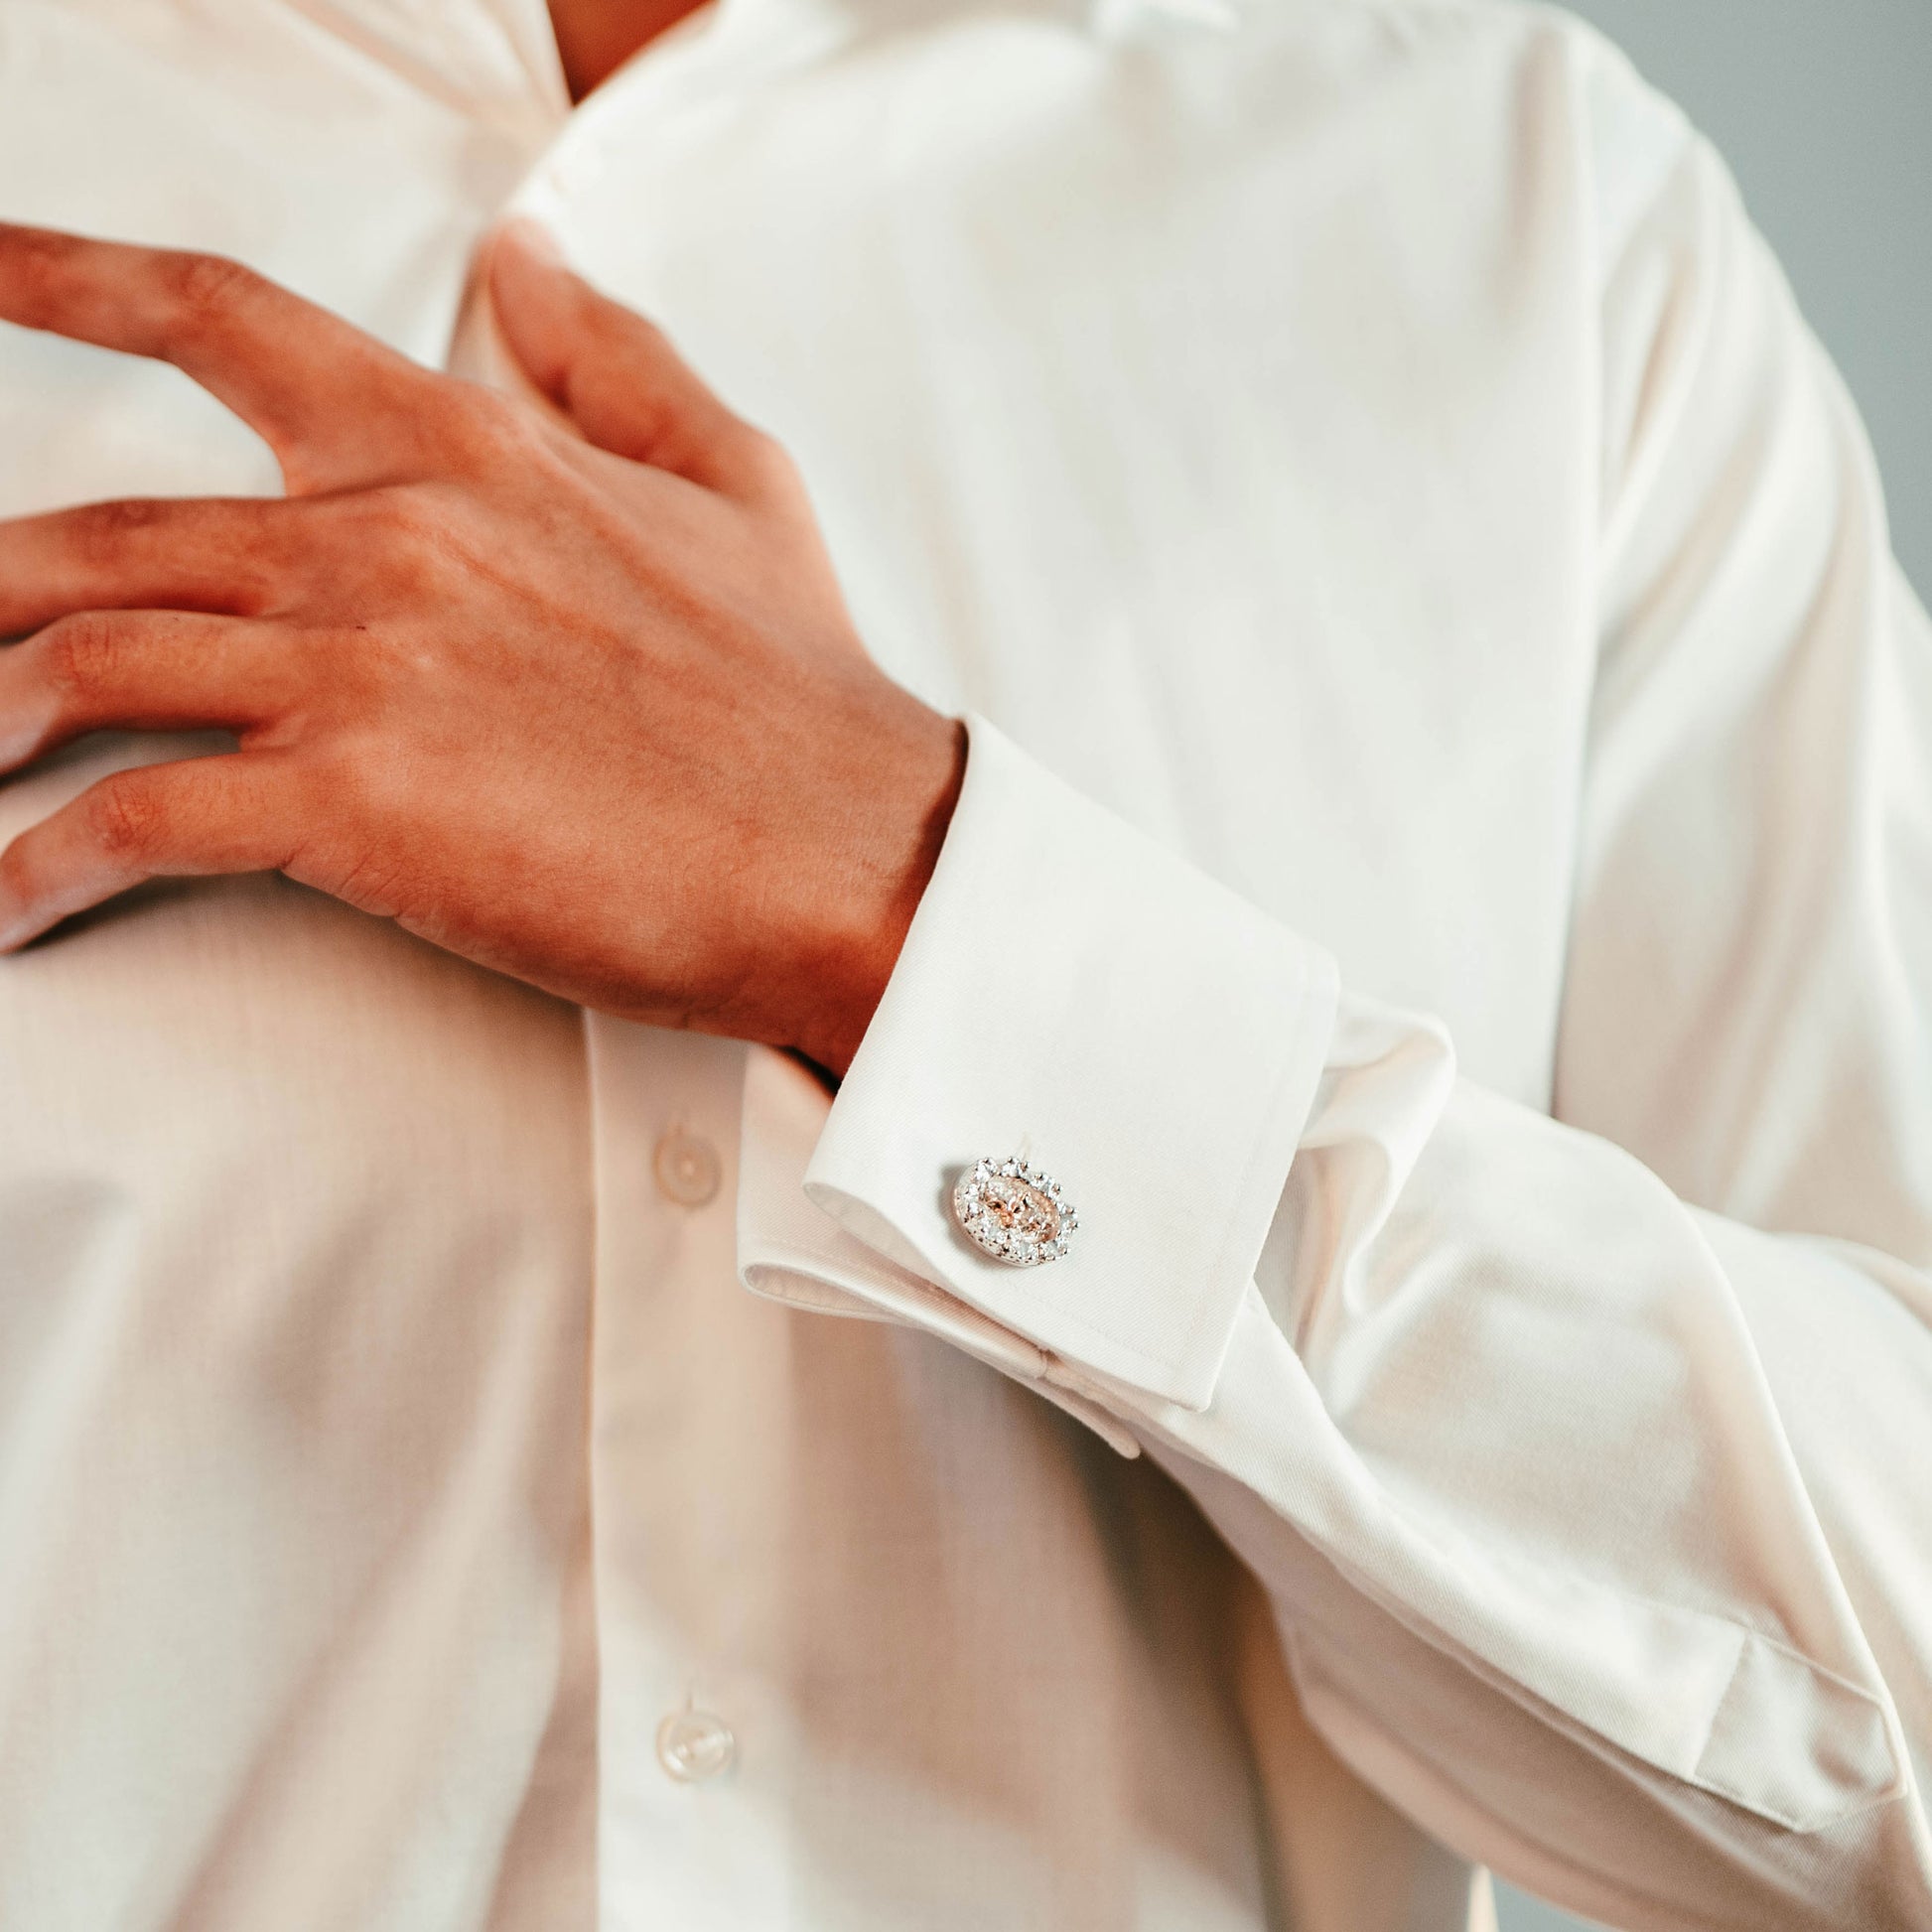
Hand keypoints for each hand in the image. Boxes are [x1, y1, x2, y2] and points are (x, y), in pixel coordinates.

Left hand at [0, 220, 964, 1074]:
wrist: (853, 849)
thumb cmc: (799, 691)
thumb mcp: (732, 483)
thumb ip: (617, 361)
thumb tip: (534, 264)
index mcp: (462, 450)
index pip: (223, 320)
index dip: (62, 278)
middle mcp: (384, 537)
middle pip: (100, 529)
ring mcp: (360, 666)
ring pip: (85, 655)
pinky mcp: (355, 802)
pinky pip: (134, 815)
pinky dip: (44, 864)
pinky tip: (11, 905)